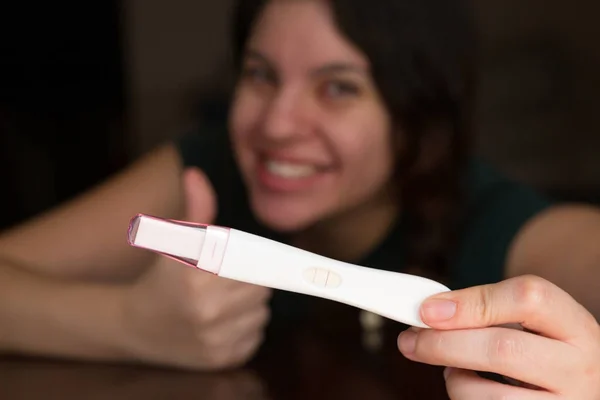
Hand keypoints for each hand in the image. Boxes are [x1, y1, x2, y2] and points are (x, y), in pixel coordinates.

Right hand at [122, 168, 271, 369]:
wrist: (132, 327)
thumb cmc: (159, 279)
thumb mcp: (174, 241)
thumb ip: (195, 209)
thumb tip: (195, 174)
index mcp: (198, 278)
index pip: (256, 266)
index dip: (254, 264)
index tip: (251, 263)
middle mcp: (208, 311)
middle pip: (262, 290)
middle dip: (251, 283)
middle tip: (228, 282)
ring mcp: (216, 340)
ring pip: (262, 314)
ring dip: (251, 307)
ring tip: (224, 303)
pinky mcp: (221, 360)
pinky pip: (256, 337)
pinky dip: (246, 329)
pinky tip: (222, 323)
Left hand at [397, 275, 599, 398]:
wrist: (586, 389)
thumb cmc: (545, 351)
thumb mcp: (534, 324)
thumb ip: (489, 312)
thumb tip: (429, 311)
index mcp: (576, 326)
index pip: (528, 298)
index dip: (472, 302)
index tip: (428, 310)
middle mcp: (580, 367)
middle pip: (502, 348)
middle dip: (444, 344)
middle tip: (410, 341)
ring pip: (491, 394)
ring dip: (455, 380)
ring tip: (451, 368)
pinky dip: (465, 399)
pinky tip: (470, 387)